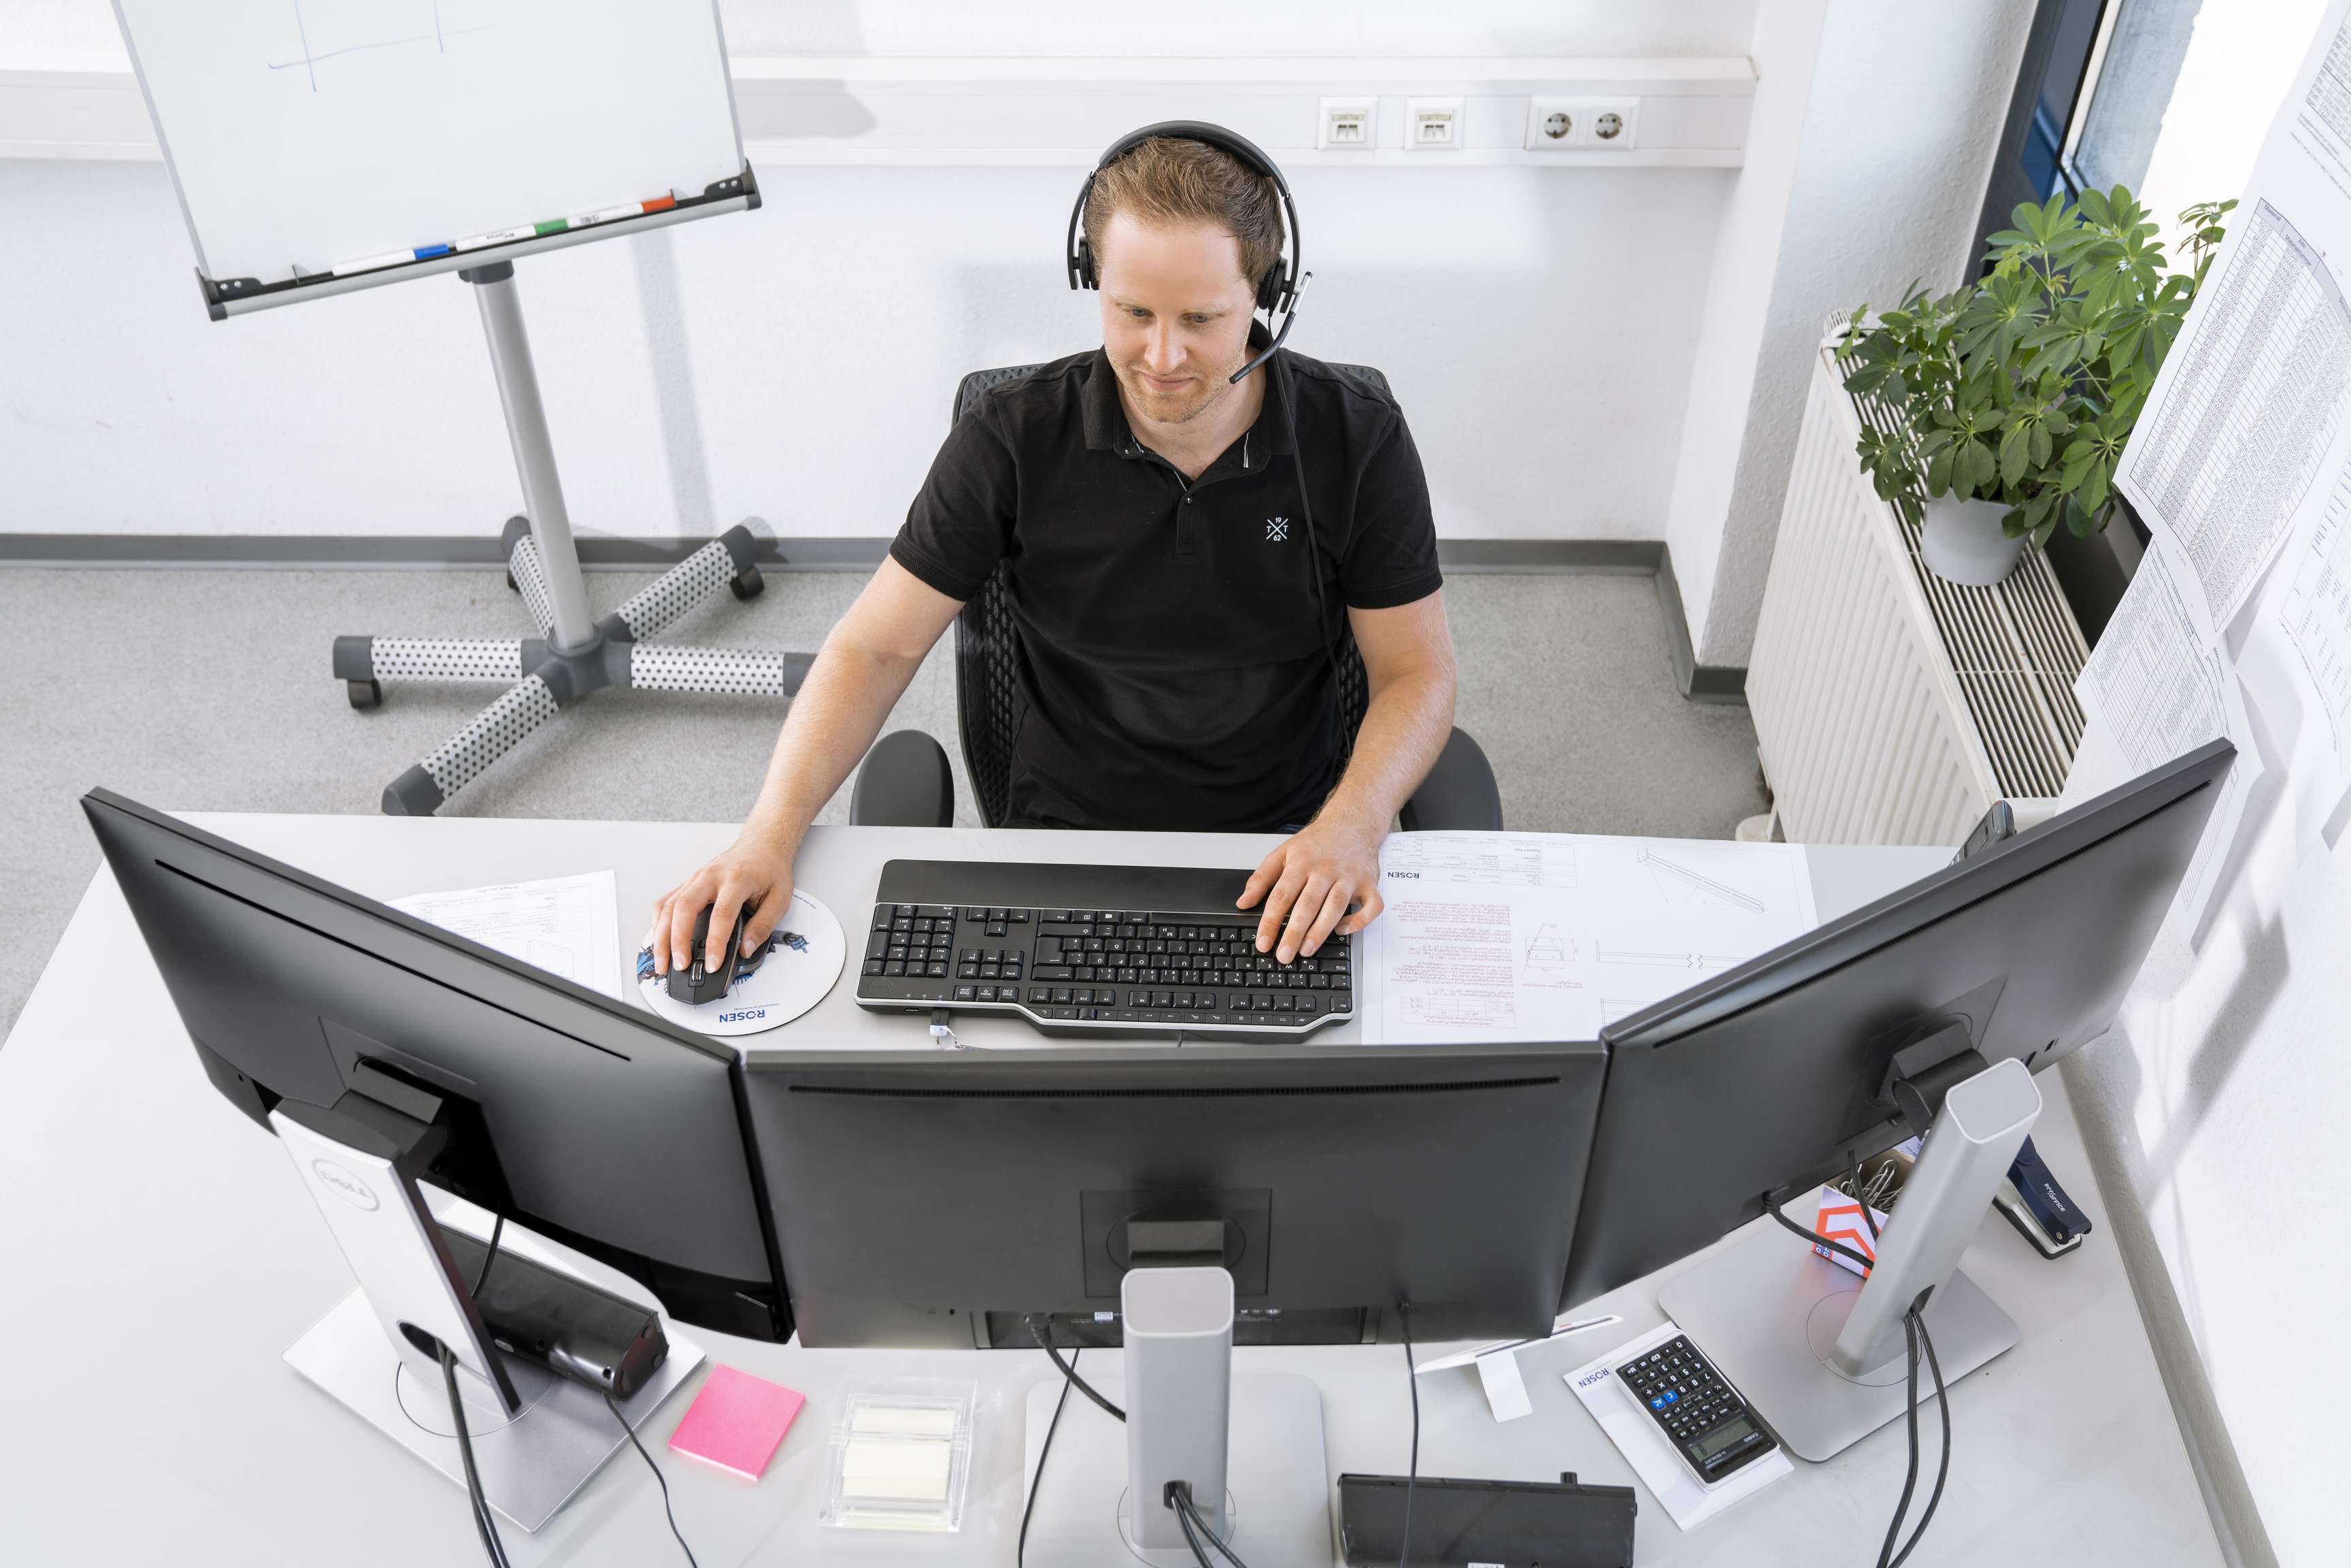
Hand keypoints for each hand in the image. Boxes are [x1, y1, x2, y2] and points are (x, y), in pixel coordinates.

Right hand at [646, 828, 796, 976]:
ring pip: (669, 906)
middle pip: (685, 908)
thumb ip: (763, 925)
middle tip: (679, 965)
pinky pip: (666, 901)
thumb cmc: (769, 869)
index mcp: (737, 879)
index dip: (715, 942)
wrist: (761, 845)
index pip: (721, 915)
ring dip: (662, 936)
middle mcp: (711, 876)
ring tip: (663, 961)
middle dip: (678, 941)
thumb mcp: (780, 898)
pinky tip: (659, 939)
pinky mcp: (688, 883)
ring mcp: (696, 878)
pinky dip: (658, 922)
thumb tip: (746, 949)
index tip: (713, 964)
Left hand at [1235, 814, 1385, 962]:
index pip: (1281, 896)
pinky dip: (1360, 921)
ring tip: (1306, 951)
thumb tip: (1243, 902)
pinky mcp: (1370, 883)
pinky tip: (1343, 930)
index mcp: (1301, 862)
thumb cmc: (1316, 843)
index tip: (1263, 943)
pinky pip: (1371, 906)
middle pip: (1308, 904)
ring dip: (1321, 931)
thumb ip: (1261, 878)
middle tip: (1284, 955)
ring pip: (1336, 907)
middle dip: (1295, 933)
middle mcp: (1326, 869)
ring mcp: (1349, 876)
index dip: (1270, 922)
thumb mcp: (1282, 853)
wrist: (1351, 824)